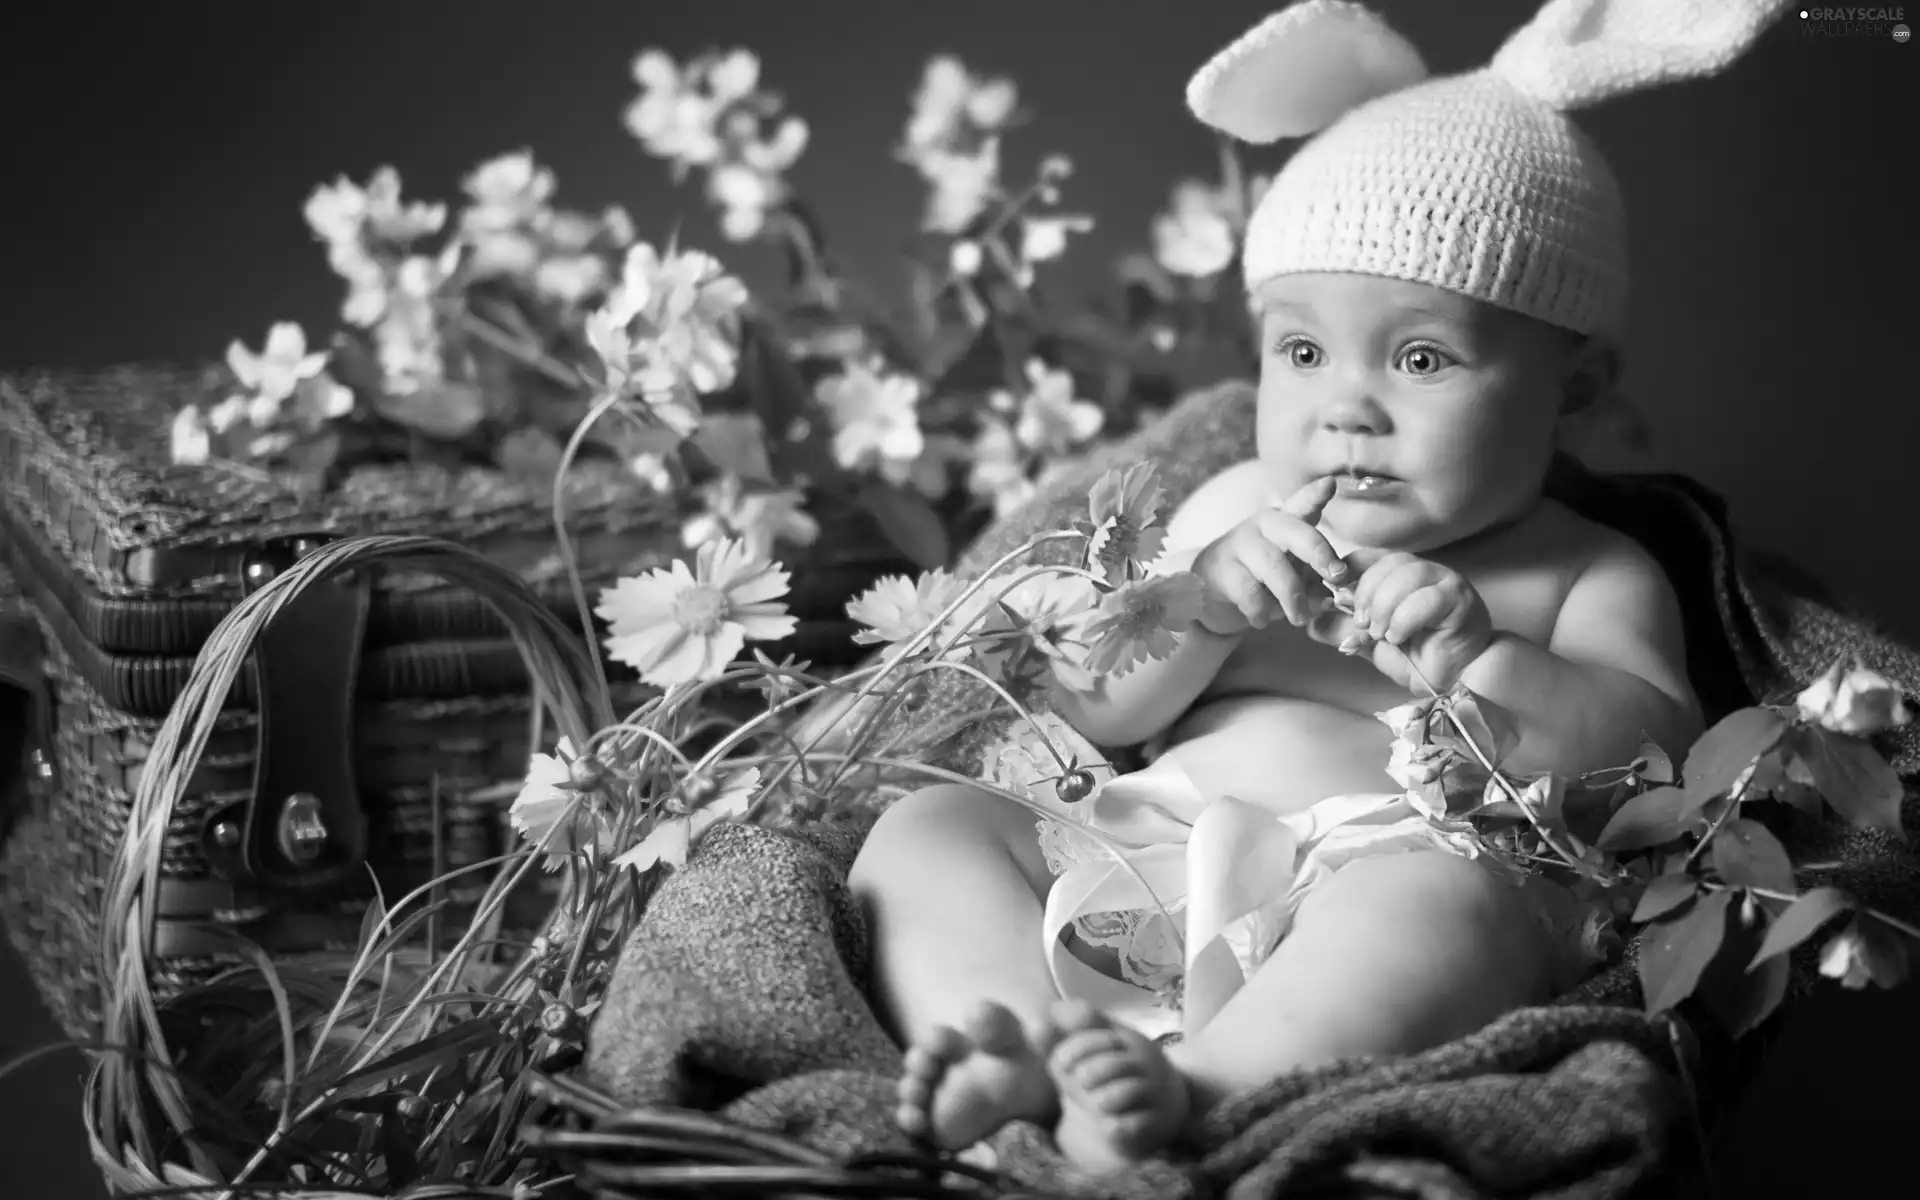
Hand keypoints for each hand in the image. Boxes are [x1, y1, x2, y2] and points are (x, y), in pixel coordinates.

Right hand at [1189, 476, 1349, 635]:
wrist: (1210, 587)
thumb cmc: (1261, 576)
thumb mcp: (1292, 575)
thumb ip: (1313, 583)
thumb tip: (1329, 600)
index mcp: (1287, 521)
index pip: (1302, 503)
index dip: (1316, 494)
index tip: (1330, 483)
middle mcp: (1264, 525)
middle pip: (1297, 533)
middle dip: (1321, 554)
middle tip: (1337, 577)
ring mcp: (1240, 543)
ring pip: (1275, 568)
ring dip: (1293, 598)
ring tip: (1298, 618)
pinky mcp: (1221, 568)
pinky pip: (1250, 593)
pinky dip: (1262, 612)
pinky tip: (1261, 619)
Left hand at [1309, 550, 1493, 690]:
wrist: (1459, 681)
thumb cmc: (1422, 660)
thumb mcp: (1372, 646)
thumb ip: (1345, 632)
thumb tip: (1310, 623)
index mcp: (1402, 576)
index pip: (1368, 556)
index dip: (1347, 571)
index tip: (1335, 595)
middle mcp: (1426, 572)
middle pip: (1387, 562)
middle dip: (1366, 594)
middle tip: (1363, 624)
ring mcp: (1446, 582)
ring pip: (1406, 575)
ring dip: (1385, 607)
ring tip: (1383, 634)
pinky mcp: (1461, 599)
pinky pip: (1427, 598)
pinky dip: (1405, 619)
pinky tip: (1400, 637)